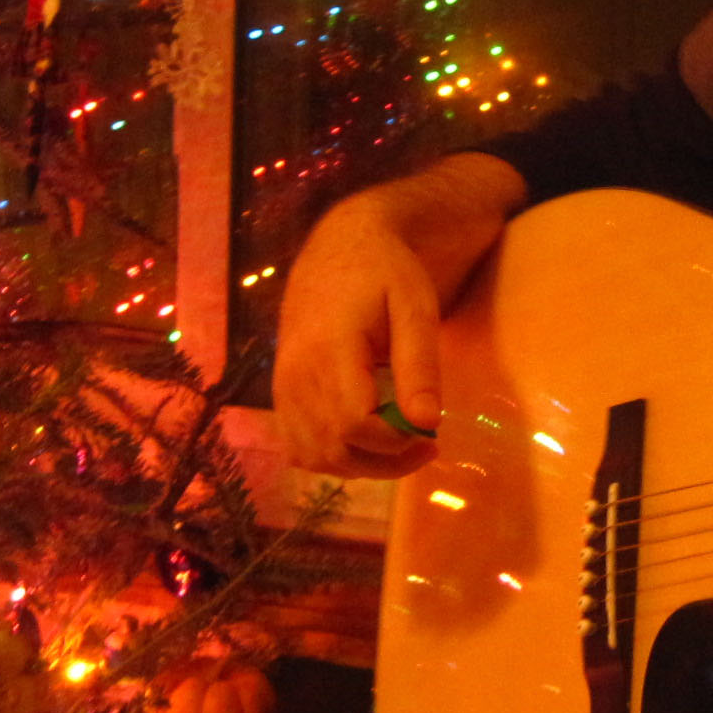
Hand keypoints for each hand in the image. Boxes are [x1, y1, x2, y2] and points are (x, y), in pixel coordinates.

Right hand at [271, 153, 525, 477]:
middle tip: (425, 447)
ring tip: (399, 446)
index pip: (355, 424)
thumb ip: (419, 366)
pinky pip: (298, 447)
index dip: (395, 444)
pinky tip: (366, 442)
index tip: (432, 437)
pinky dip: (333, 457)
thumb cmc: (387, 274)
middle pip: (334, 448)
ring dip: (361, 465)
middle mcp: (294, 373)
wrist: (342, 247)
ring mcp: (282, 386)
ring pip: (314, 455)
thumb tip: (427, 424)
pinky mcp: (280, 393)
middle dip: (385, 461)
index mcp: (328, 349)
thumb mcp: (415, 309)